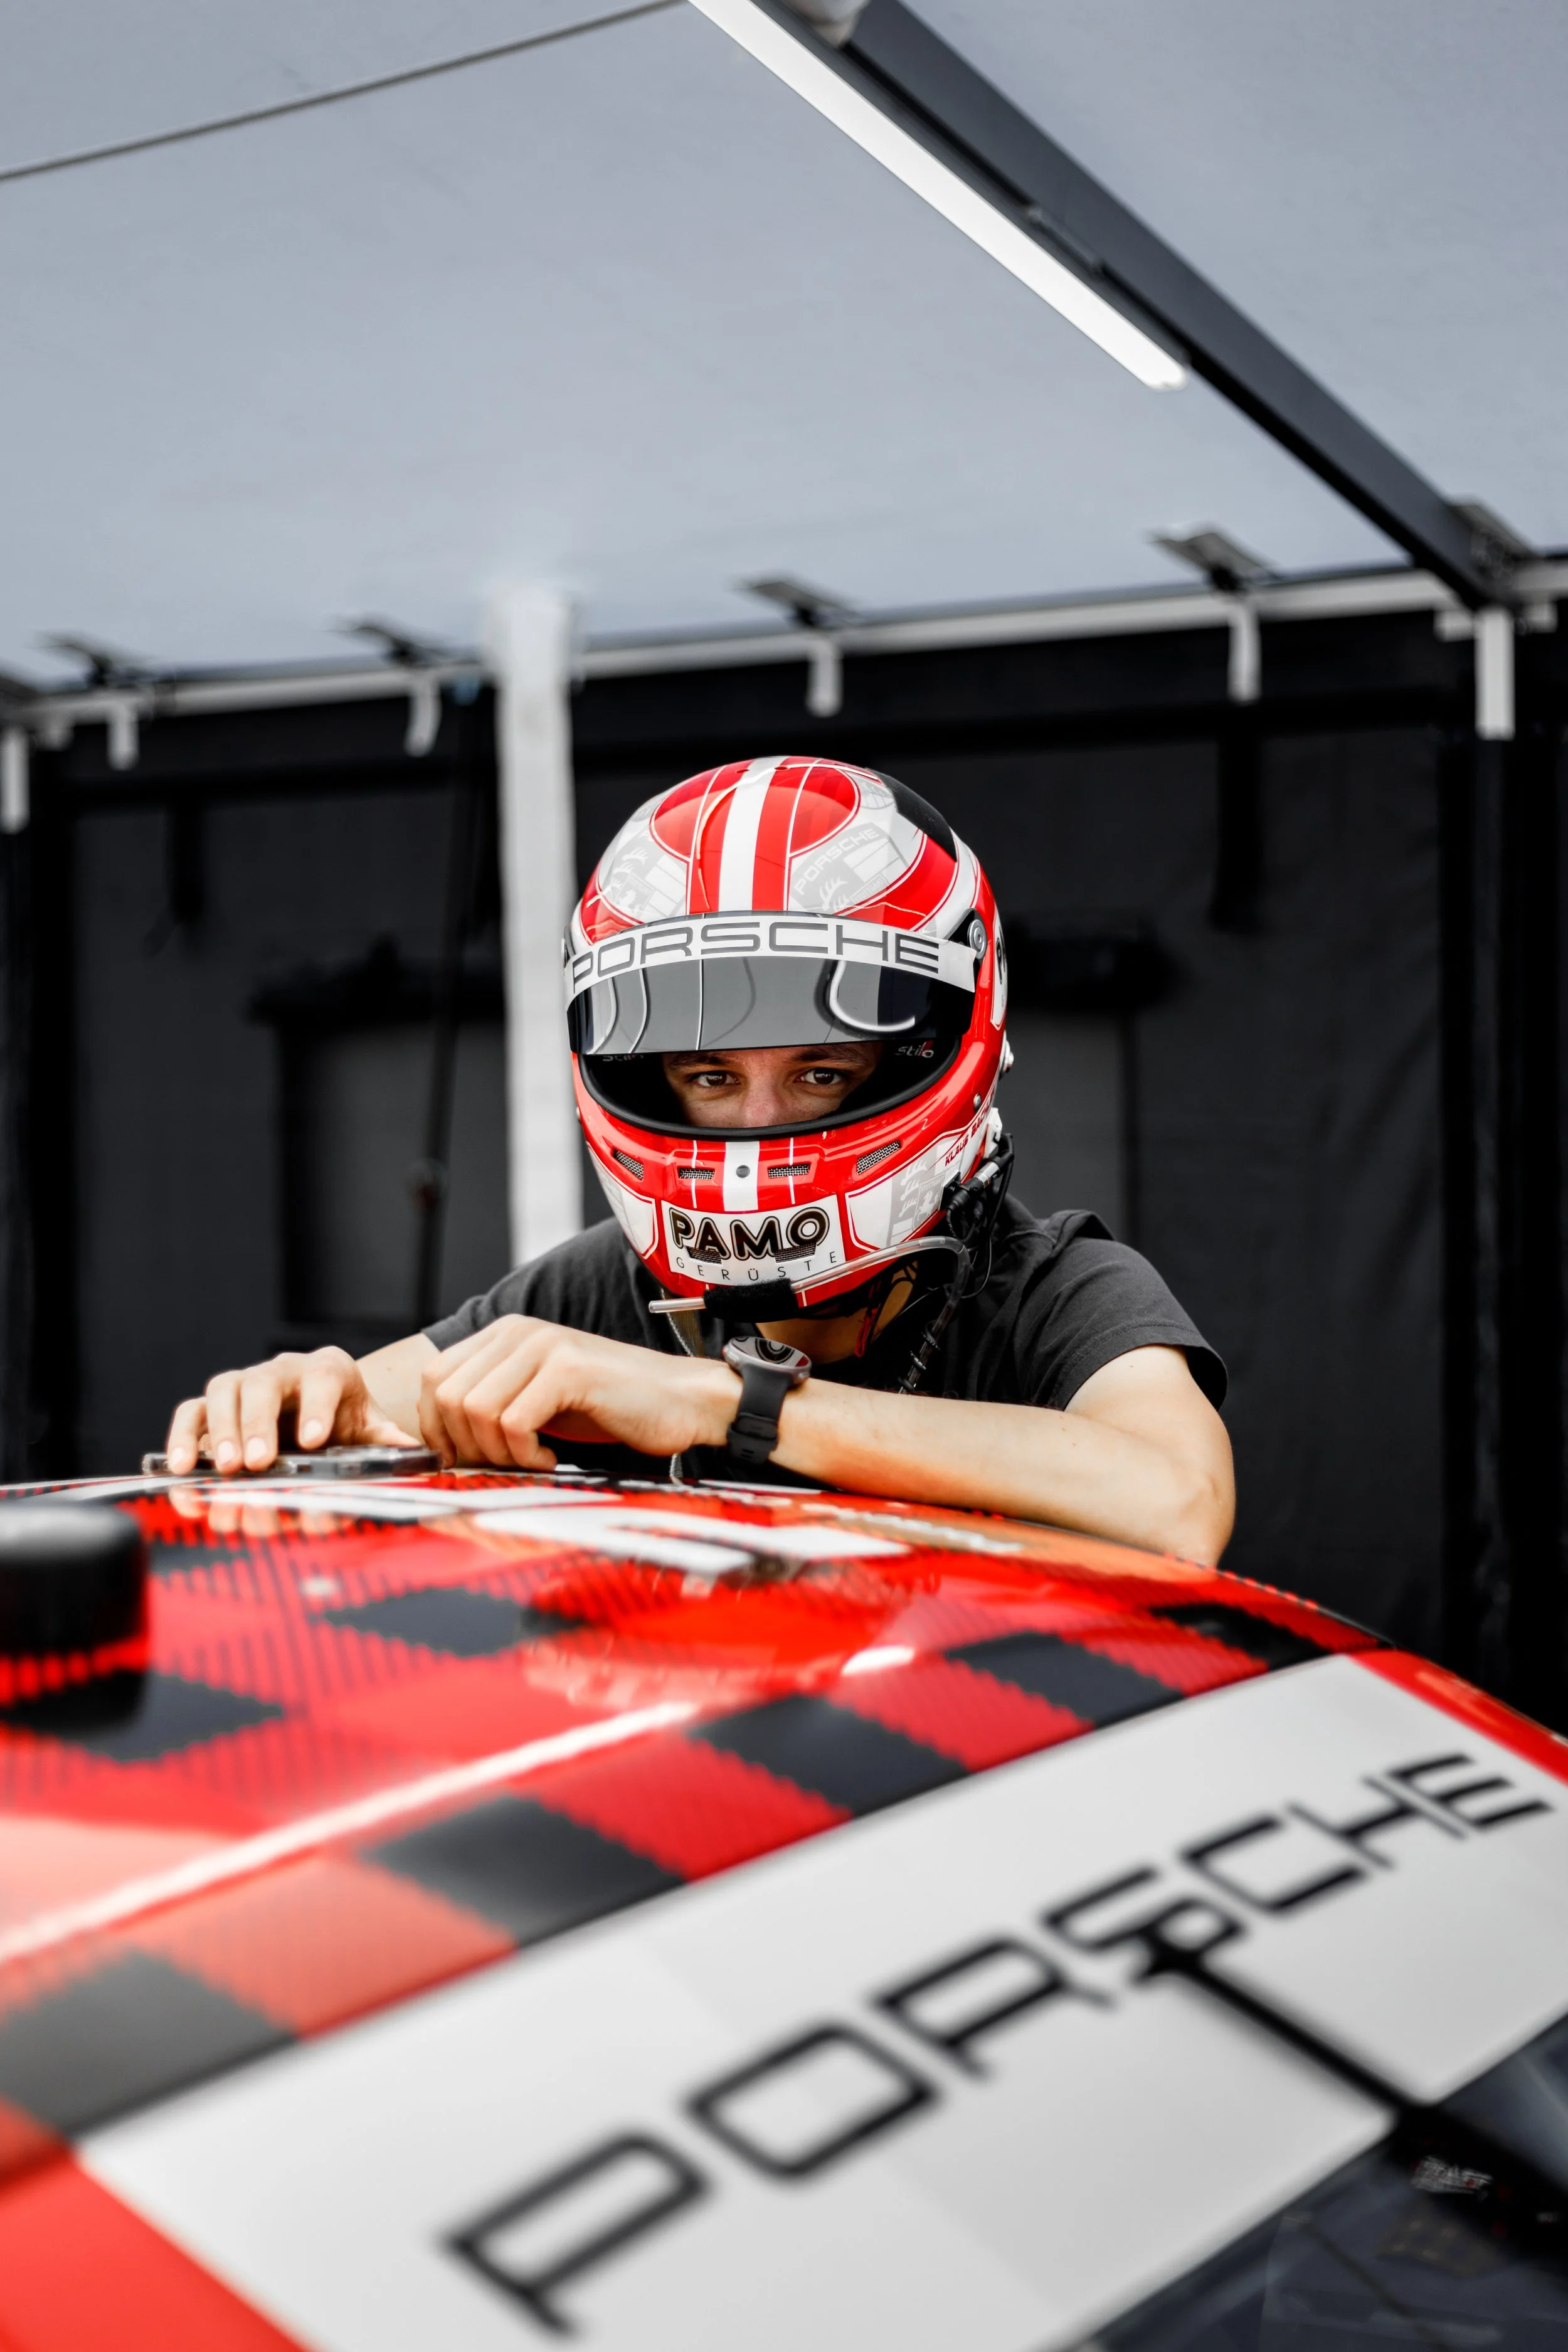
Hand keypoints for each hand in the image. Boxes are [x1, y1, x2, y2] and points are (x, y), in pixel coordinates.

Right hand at [163, 1348, 415, 1475]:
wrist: (319, 1417)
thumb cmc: (345, 1422)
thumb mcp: (370, 1429)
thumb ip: (388, 1442)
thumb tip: (416, 1456)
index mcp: (329, 1370)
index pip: (323, 1379)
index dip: (317, 1407)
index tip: (313, 1441)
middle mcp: (282, 1369)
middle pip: (263, 1384)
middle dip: (259, 1424)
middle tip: (257, 1462)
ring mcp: (243, 1384)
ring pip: (223, 1392)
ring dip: (221, 1432)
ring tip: (226, 1470)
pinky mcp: (212, 1406)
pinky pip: (191, 1413)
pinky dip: (182, 1438)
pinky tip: (181, 1471)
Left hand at [417, 1318, 739, 1468]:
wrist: (681, 1402)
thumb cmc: (609, 1408)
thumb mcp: (537, 1399)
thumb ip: (491, 1404)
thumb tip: (439, 1444)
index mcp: (506, 1333)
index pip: (435, 1378)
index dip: (438, 1427)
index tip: (466, 1459)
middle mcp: (519, 1331)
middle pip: (447, 1396)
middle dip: (466, 1446)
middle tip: (504, 1465)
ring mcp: (544, 1346)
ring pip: (476, 1411)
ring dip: (499, 1453)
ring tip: (533, 1460)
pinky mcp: (568, 1370)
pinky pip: (513, 1423)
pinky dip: (526, 1455)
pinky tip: (553, 1458)